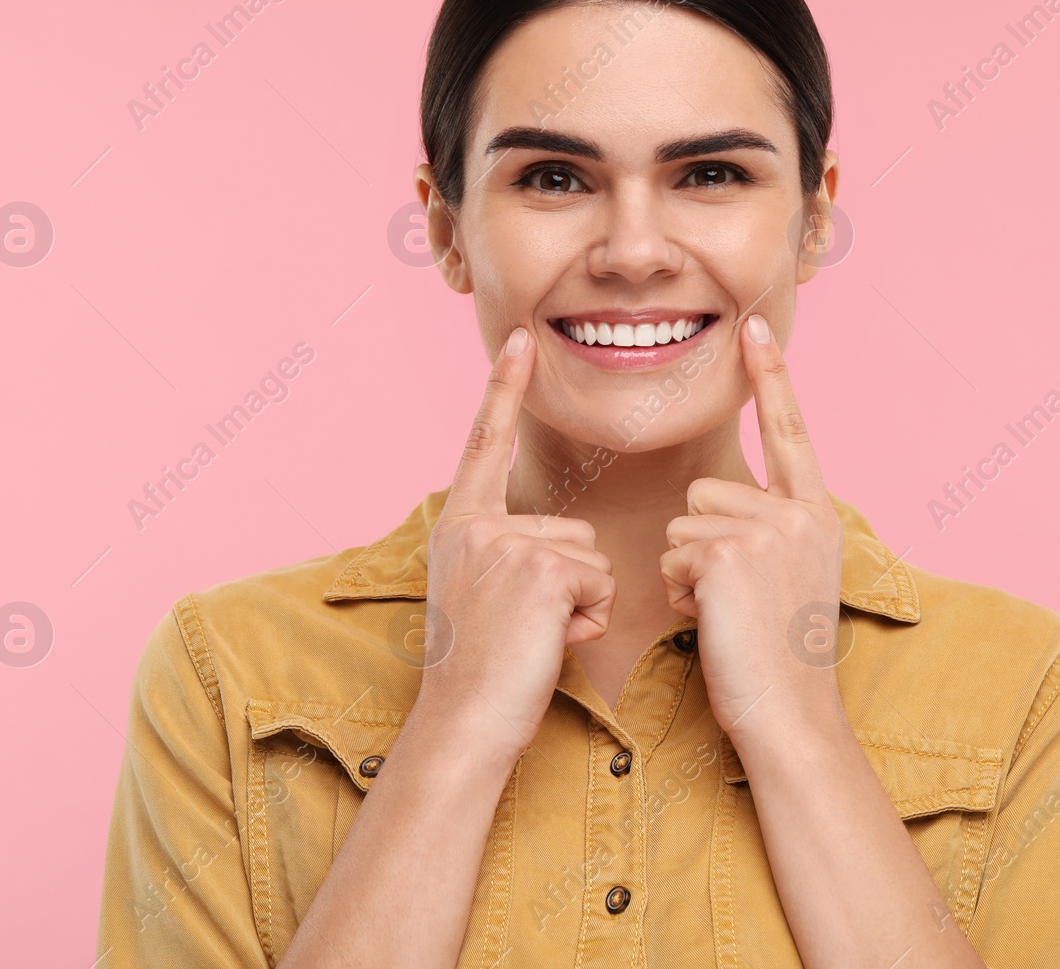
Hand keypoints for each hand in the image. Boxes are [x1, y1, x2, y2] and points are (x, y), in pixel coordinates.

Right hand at [417, 326, 615, 763]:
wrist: (464, 723)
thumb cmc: (485, 674)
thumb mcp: (482, 596)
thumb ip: (509, 555)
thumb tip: (562, 550)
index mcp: (460, 525)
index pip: (485, 443)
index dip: (504, 390)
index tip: (520, 337)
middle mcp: (475, 525)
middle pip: (571, 529)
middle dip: (571, 586)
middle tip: (527, 631)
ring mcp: (505, 544)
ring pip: (591, 558)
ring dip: (582, 606)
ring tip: (537, 639)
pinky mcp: (539, 569)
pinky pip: (599, 583)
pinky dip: (587, 622)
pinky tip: (549, 645)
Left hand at [658, 313, 844, 740]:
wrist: (788, 715)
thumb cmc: (775, 659)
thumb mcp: (786, 580)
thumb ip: (764, 533)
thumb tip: (704, 517)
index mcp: (817, 514)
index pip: (790, 431)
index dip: (771, 377)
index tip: (757, 324)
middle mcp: (800, 513)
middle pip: (706, 494)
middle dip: (700, 548)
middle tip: (735, 601)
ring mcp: (768, 531)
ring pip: (684, 525)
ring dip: (688, 574)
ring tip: (727, 614)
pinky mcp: (730, 554)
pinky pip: (673, 556)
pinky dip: (681, 594)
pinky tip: (715, 623)